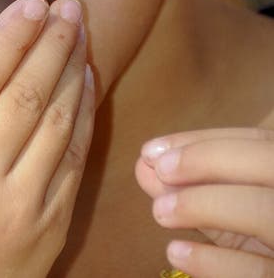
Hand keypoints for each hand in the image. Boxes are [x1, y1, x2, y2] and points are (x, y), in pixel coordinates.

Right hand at [0, 0, 93, 277]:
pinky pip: (75, 160)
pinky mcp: (49, 228)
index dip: (9, 35)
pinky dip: (84, 115)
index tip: (30, 1)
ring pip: (58, 121)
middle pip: (25, 92)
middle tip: (68, 5)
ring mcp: (20, 207)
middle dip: (51, 41)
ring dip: (73, 69)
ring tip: (80, 32)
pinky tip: (86, 82)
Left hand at [136, 127, 273, 277]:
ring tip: (161, 212)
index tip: (153, 150)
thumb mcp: (238, 212)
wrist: (271, 271)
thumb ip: (198, 189)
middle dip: (208, 159)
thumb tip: (145, 166)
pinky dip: (215, 262)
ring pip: (263, 211)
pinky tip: (177, 252)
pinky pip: (259, 271)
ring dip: (205, 205)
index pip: (258, 142)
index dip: (204, 141)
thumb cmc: (263, 240)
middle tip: (160, 170)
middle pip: (267, 161)